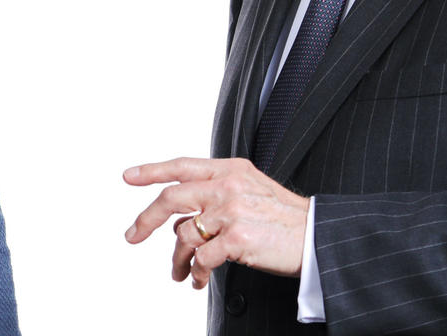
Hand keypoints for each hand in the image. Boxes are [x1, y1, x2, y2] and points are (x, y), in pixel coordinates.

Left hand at [123, 156, 309, 288]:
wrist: (318, 237)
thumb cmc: (286, 218)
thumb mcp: (253, 188)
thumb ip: (220, 190)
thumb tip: (186, 212)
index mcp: (230, 170)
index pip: (182, 166)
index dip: (152, 170)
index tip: (128, 177)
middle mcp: (227, 186)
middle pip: (171, 198)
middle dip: (146, 220)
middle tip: (133, 236)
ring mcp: (231, 211)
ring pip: (184, 234)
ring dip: (177, 258)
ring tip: (179, 272)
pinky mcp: (237, 238)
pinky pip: (201, 257)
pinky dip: (196, 271)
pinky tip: (198, 279)